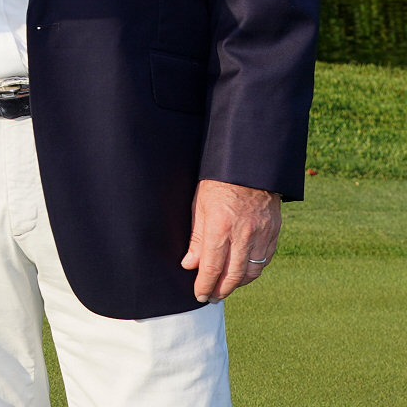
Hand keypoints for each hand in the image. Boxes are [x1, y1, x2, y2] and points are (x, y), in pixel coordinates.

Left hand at [181, 178, 282, 302]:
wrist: (250, 166)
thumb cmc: (218, 183)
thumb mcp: (199, 206)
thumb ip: (196, 238)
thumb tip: (190, 264)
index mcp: (220, 227)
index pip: (211, 267)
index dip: (204, 285)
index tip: (198, 295)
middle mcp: (243, 235)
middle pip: (233, 275)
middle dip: (220, 290)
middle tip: (211, 298)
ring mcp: (262, 235)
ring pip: (252, 272)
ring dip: (238, 284)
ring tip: (226, 288)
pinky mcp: (274, 233)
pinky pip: (265, 261)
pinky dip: (253, 271)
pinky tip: (243, 273)